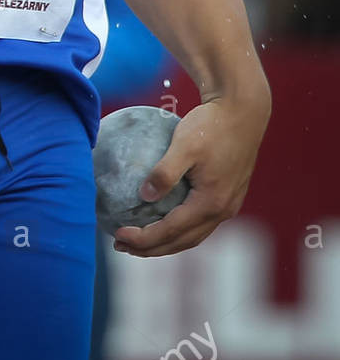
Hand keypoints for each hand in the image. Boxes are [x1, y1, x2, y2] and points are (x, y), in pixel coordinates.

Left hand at [112, 86, 270, 257]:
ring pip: (193, 235)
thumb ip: (164, 172)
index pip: (171, 231)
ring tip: (138, 240)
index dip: (143, 238)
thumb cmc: (211, 124)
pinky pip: (199, 223)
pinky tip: (161, 217)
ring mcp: (228, 206)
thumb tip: (144, 196)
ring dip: (165, 242)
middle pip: (182, 241)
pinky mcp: (228, 196)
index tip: (117, 234)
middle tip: (121, 246)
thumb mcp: (184, 145)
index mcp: (211, 203)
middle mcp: (222, 211)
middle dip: (151, 249)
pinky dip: (178, 229)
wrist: (243, 111)